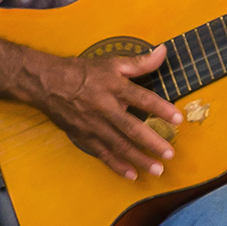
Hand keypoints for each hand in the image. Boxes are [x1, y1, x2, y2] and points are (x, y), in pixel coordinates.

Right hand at [23, 43, 183, 180]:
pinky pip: (103, 154)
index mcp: (114, 87)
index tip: (178, 119)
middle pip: (132, 128)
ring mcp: (94, 125)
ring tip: (157, 170)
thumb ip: (140, 62)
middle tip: (170, 153)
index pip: (143, 99)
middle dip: (152, 142)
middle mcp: (105, 108)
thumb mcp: (112, 62)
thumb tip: (163, 51)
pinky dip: (117, 166)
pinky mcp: (84, 137)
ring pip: (119, 145)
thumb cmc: (83, 72)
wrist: (48, 83)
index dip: (161, 109)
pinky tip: (132, 174)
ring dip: (139, 159)